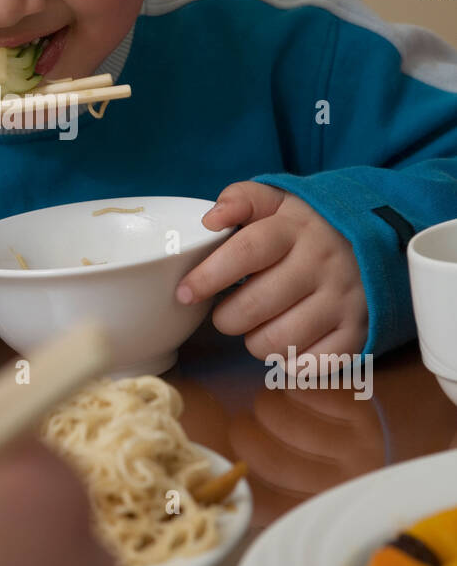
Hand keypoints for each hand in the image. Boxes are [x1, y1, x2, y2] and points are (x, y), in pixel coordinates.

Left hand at [176, 181, 368, 358]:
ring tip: (259, 326)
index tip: (185, 293)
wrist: (380, 239)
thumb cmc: (311, 226)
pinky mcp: (358, 331)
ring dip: (255, 342)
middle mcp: (321, 264)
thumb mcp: (280, 201)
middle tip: (227, 314)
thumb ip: (242, 199)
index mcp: (296, 228)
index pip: (246, 251)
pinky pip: (310, 366)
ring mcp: (343, 300)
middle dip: (227, 318)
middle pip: (255, 305)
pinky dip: (289, 362)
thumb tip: (210, 220)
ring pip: (276, 341)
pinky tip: (287, 343)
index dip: (209, 275)